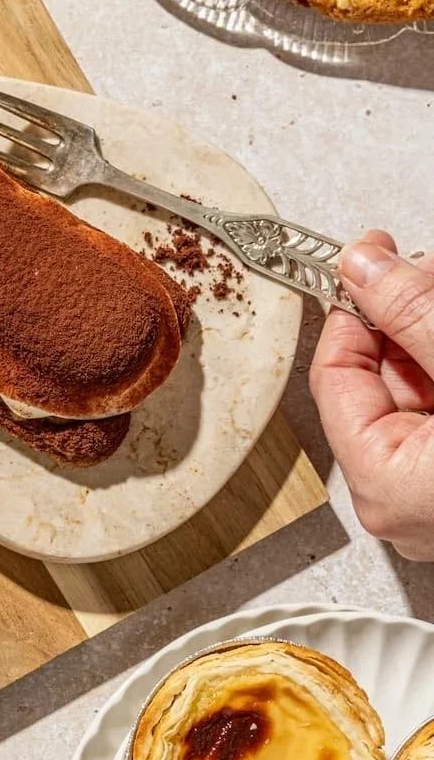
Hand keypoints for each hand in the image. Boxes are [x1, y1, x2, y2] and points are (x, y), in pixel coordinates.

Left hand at [310, 232, 433, 560]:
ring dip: (431, 338)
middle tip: (425, 266)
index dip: (353, 306)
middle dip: (404, 316)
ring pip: (416, 394)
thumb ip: (417, 316)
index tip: (373, 253)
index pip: (335, 377)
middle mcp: (402, 506)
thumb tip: (365, 265)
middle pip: (380, 382)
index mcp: (385, 487)